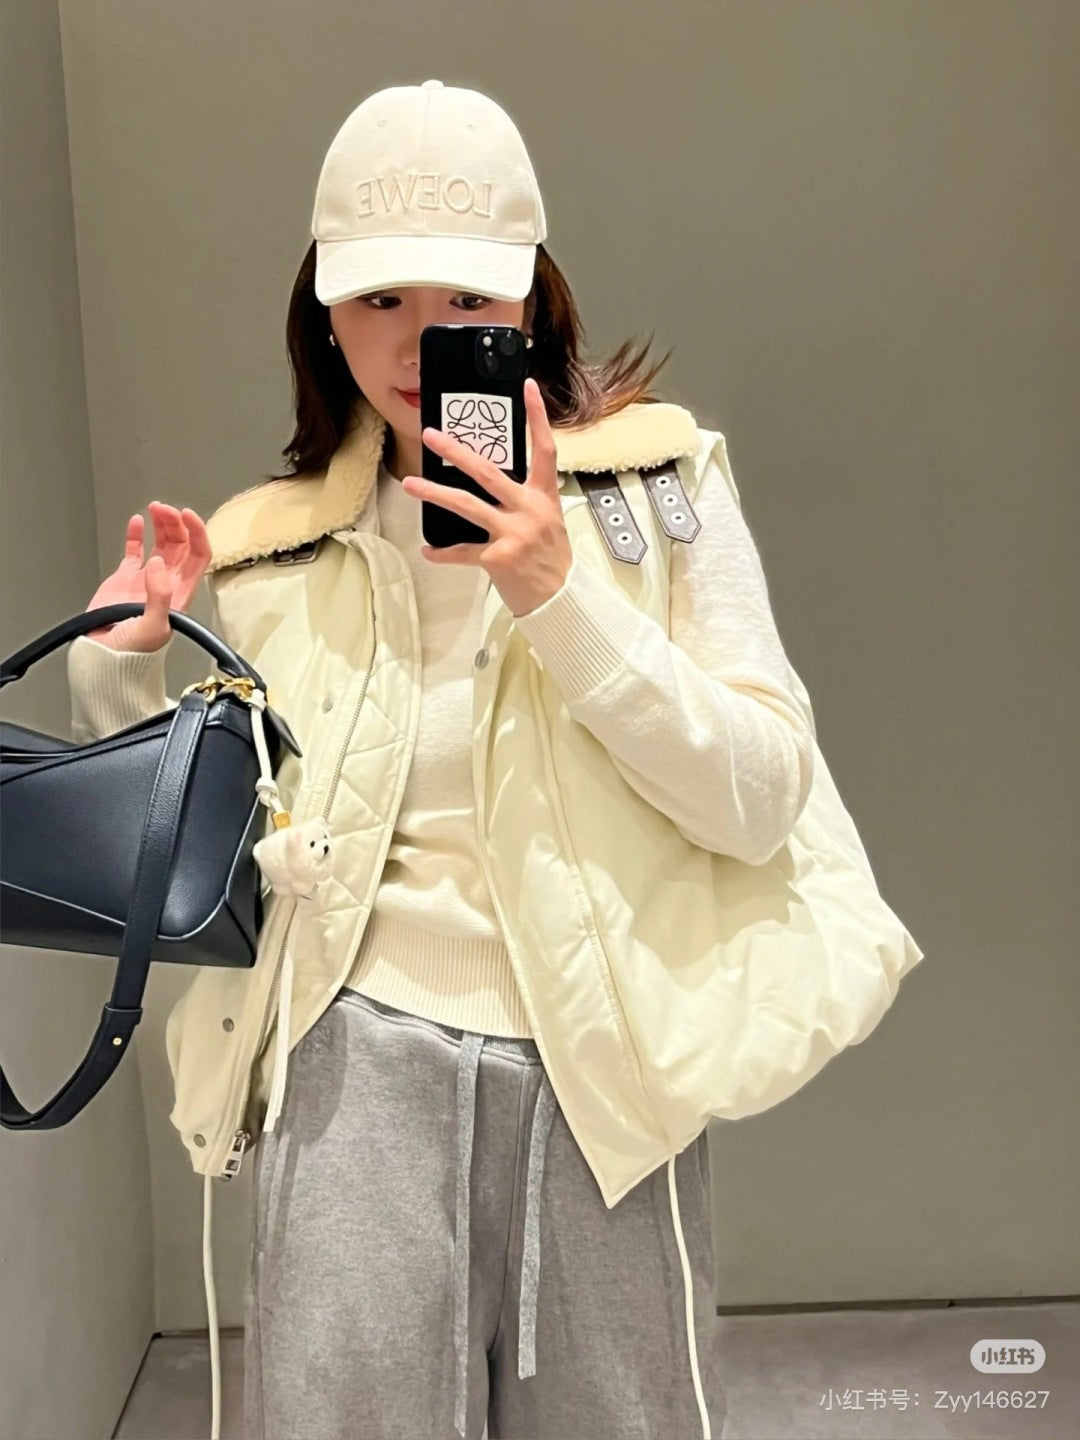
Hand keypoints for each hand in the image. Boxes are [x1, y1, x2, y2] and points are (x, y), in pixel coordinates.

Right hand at [84, 502, 211, 652]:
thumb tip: (157, 564)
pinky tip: (137, 522)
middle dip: (176, 524)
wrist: (104, 659)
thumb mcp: (153, 627)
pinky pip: (134, 551)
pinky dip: (136, 534)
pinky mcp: (125, 579)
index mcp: (180, 593)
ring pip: (161, 544)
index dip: (197, 534)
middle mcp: (166, 584)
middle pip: (181, 545)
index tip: (188, 515)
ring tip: (154, 509)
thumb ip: (158, 596)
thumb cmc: (132, 653)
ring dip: (161, 524)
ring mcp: (146, 580)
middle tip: (165, 509)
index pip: (199, 556)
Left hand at [401, 378, 571, 617]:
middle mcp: (529, 510)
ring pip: (466, 505)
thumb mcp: (547, 521)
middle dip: (456, 451)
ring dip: (434, 493)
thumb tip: (493, 481)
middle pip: (488, 472)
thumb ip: (525, 499)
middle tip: (432, 436)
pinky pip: (462, 551)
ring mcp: (513, 533)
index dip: (537, 417)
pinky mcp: (497, 557)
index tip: (528, 387)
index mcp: (543, 497)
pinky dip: (443, 552)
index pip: (544, 449)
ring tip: (410, 484)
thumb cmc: (550, 559)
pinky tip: (429, 550)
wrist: (559, 598)